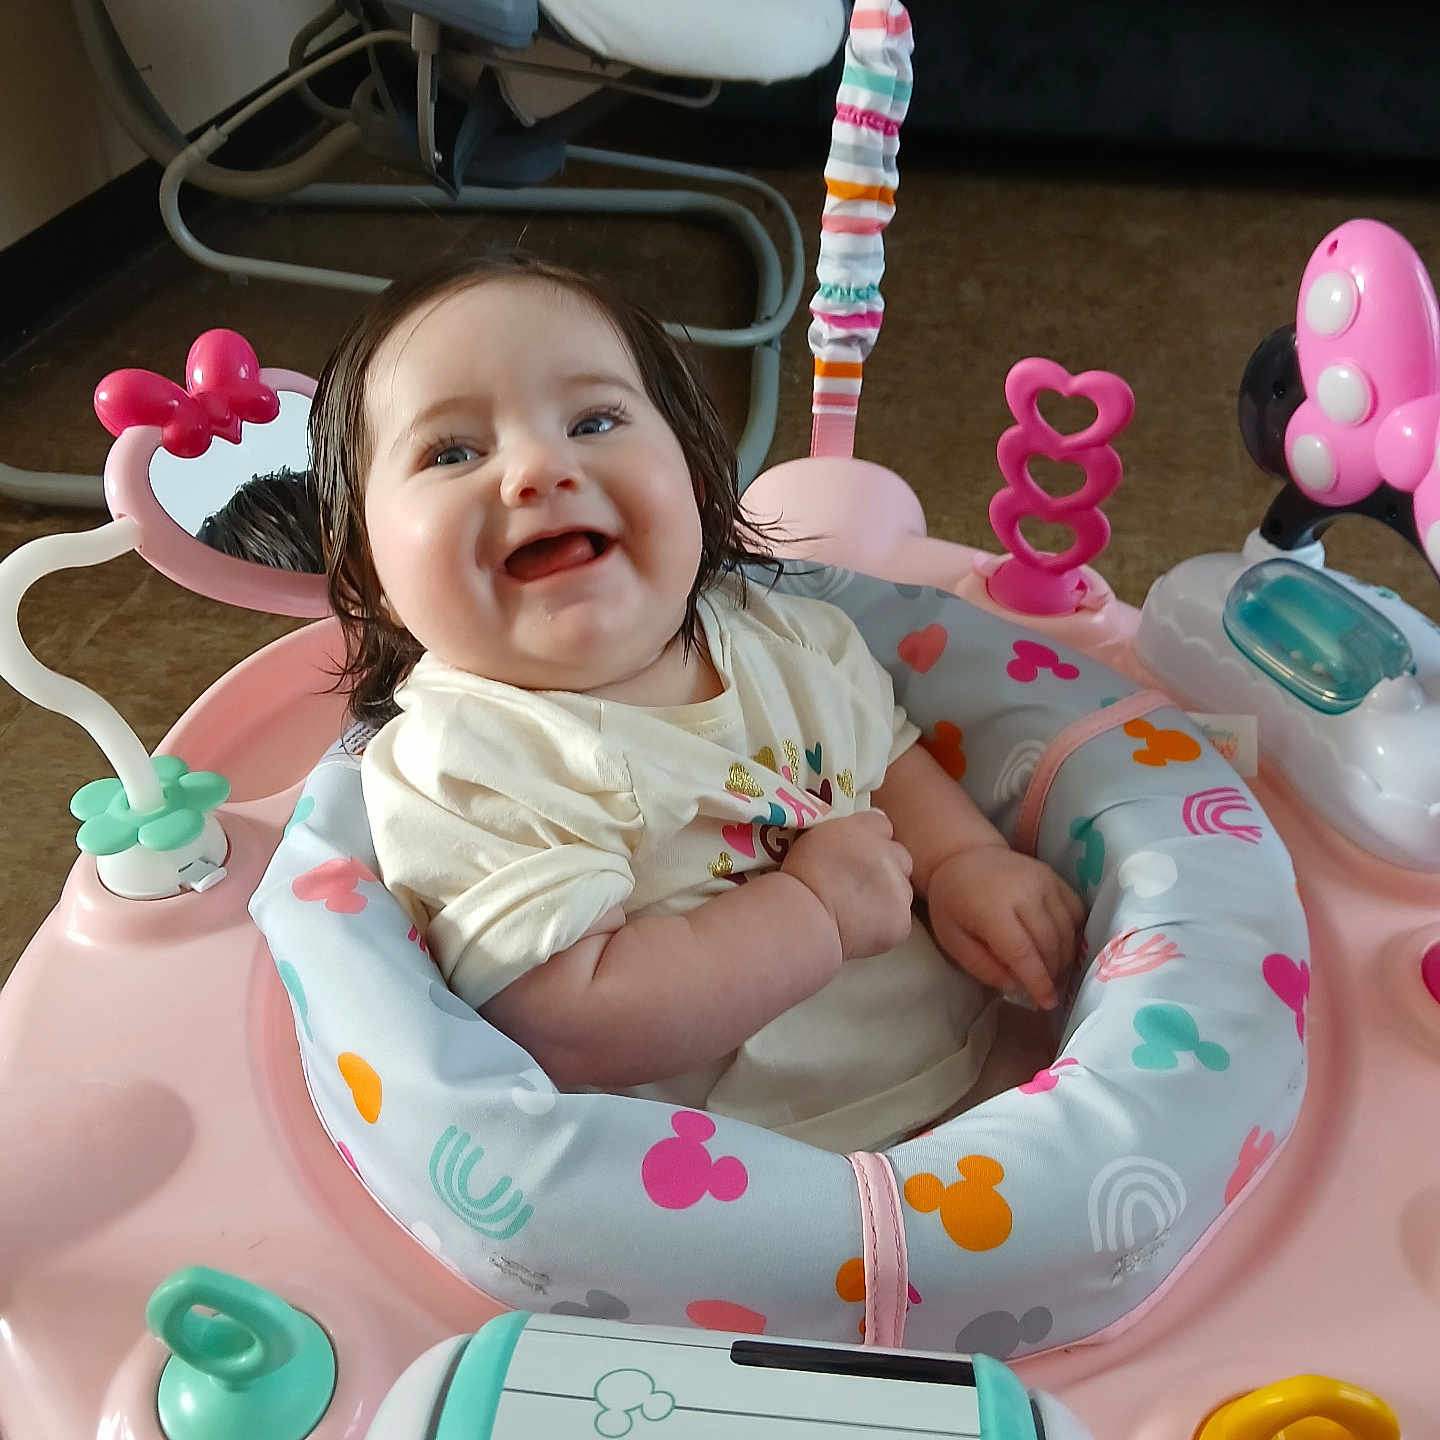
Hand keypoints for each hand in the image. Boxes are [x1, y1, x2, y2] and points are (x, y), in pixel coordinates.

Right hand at [781, 809, 913, 960]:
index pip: (881, 825)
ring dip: (886, 898)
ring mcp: (898, 888)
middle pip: (900, 857)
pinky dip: (885, 925)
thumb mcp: (814, 838)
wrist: (804, 917)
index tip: (858, 854)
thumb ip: (844, 831)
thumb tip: (863, 829)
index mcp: (863, 829)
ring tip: (857, 911)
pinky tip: (862, 928)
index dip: (871, 840)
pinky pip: (899, 920)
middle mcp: (887, 854)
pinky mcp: (901, 920)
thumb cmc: (799, 879)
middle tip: (859, 886)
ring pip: (901, 891)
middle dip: (885, 869)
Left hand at [926, 846, 1084, 1008]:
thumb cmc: (954, 901)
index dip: (1038, 981)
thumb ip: (981, 966)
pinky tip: (1061, 947)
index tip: (1046, 1003)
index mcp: (992, 908)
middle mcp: (1023, 892)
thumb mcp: (952, 938)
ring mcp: (1043, 881)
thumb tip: (1015, 987)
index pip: (1023, 952)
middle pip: (1049, 944)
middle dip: (1051, 973)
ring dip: (1064, 957)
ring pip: (1066, 930)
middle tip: (1046, 989)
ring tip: (1052, 972)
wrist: (965, 855)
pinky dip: (1073, 934)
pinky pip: (1075, 911)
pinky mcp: (1054, 877)